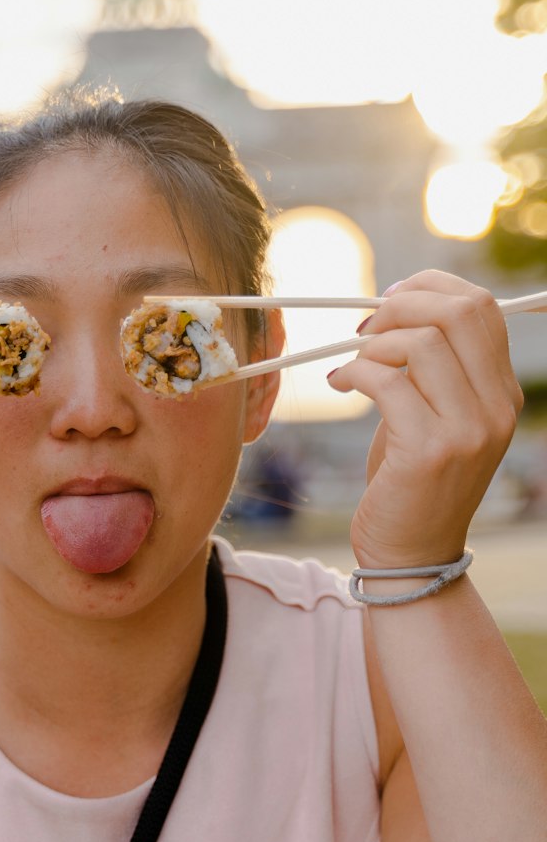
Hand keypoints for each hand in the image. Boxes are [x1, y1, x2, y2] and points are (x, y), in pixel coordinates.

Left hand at [325, 272, 522, 568]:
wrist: (411, 553)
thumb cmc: (411, 480)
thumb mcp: (435, 416)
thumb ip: (431, 367)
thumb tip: (397, 308)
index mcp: (502, 392)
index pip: (482, 307)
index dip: (431, 288)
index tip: (390, 299)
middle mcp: (496, 408)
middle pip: (460, 312)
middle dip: (401, 306)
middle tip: (365, 329)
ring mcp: (468, 430)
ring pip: (421, 342)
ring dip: (373, 344)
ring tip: (352, 366)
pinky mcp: (429, 450)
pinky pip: (387, 381)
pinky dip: (354, 373)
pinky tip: (340, 385)